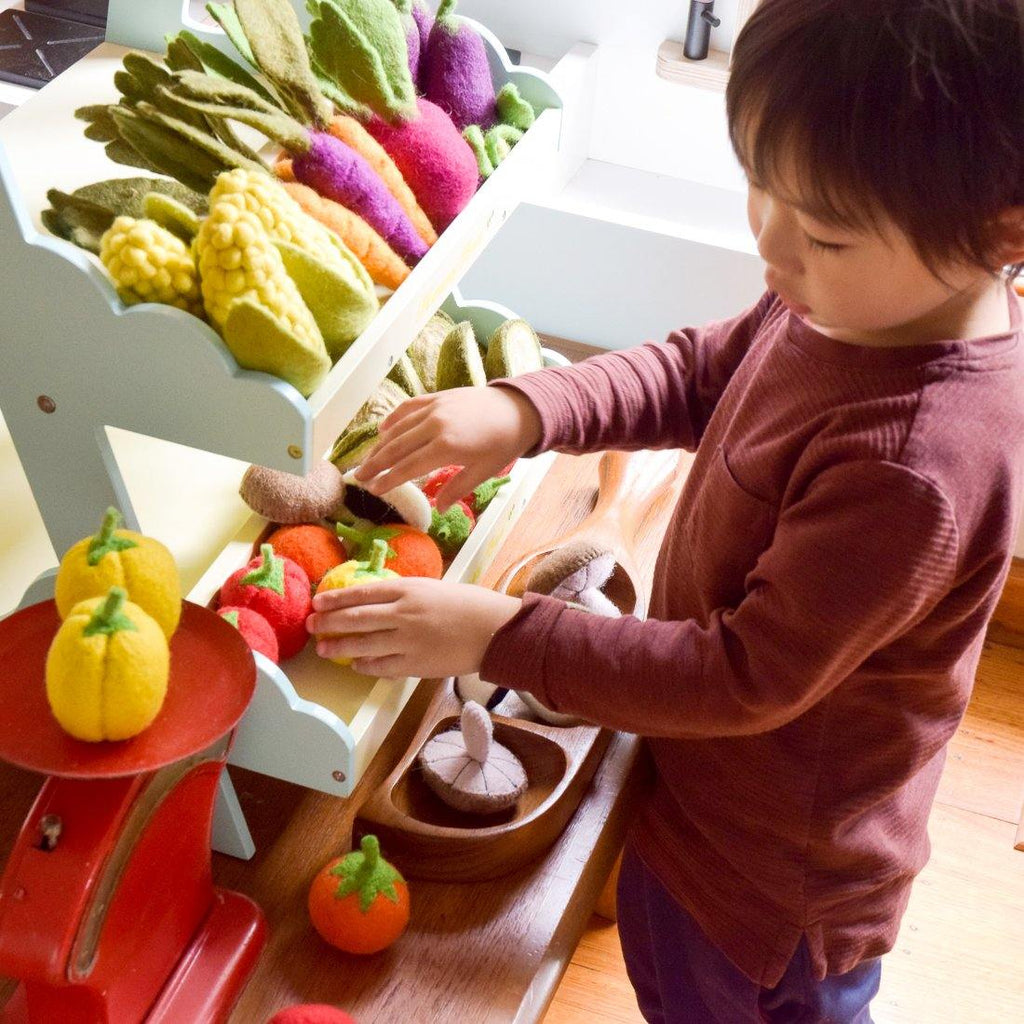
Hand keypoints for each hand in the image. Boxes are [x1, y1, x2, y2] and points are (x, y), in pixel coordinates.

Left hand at [307, 577, 521, 678]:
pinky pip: (380, 666)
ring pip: (362, 644)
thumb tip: (374, 601)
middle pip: (355, 618)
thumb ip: (404, 594)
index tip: (317, 601)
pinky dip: (364, 665)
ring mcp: (407, 641)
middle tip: (311, 625)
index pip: (361, 592)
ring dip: (338, 646)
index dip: (335, 598)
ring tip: (323, 648)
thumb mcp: (432, 588)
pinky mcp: (415, 664)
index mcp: (408, 589)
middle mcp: (403, 614)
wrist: (493, 630)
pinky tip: (355, 663)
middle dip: (328, 622)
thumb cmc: (467, 604)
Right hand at [353, 386, 541, 509]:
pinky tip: (383, 431)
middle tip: (358, 478)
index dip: (389, 480)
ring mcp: (434, 408)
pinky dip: (393, 420)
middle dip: (375, 464)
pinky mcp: (437, 397)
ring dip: (380, 445)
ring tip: (367, 460)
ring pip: (398, 428)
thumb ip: (457, 488)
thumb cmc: (502, 444)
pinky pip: (408, 408)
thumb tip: (438, 509)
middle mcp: (435, 425)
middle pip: (397, 448)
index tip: (374, 490)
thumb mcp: (483, 471)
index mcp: (446, 446)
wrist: (518, 409)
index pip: (408, 467)